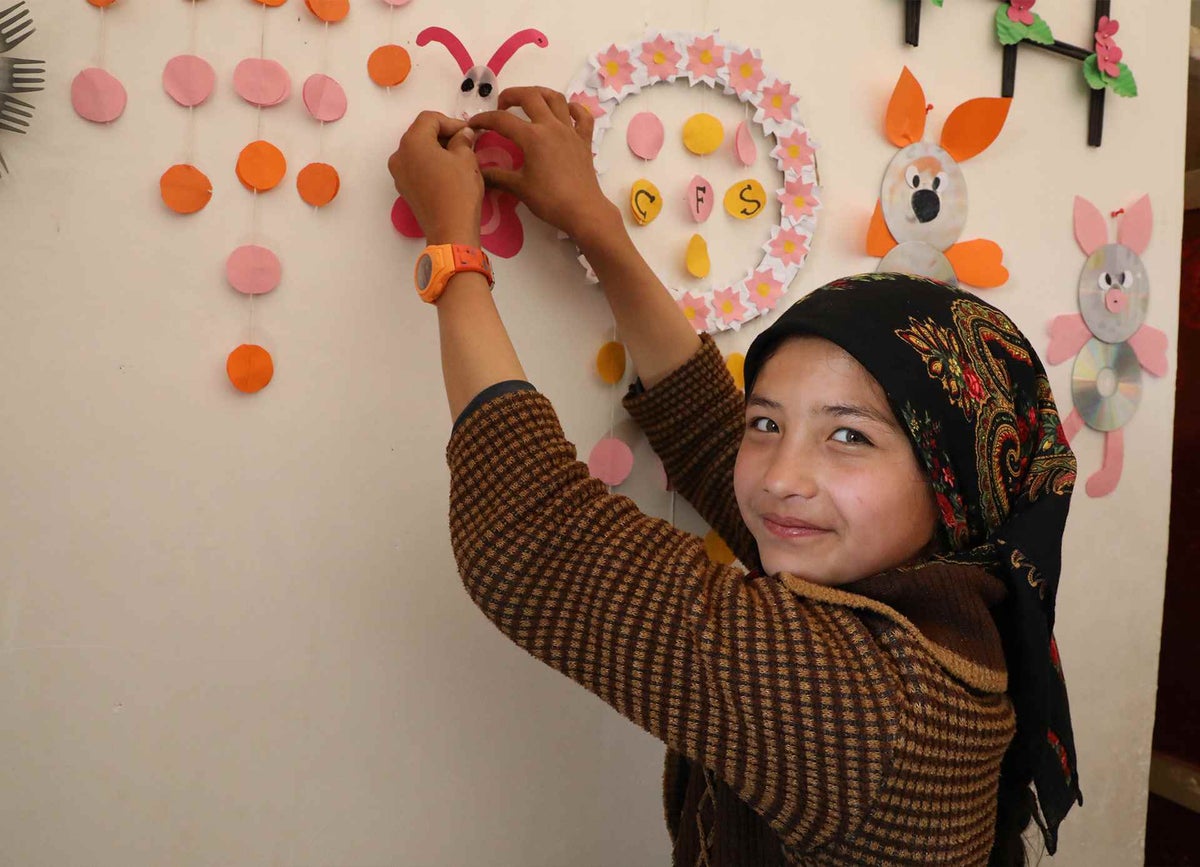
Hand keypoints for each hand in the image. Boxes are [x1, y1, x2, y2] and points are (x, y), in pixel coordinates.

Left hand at [388, 111, 482, 245]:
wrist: (450, 230)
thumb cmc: (459, 191)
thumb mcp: (466, 159)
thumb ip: (462, 140)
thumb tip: (463, 134)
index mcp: (412, 142)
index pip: (429, 119)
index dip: (451, 121)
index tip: (468, 131)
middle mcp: (399, 155)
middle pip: (420, 134)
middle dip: (442, 134)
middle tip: (465, 142)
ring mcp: (399, 174)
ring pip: (417, 151)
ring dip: (436, 149)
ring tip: (458, 157)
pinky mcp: (404, 189)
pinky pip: (416, 167)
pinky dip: (430, 164)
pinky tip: (447, 172)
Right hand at [469, 87, 618, 243]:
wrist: (583, 211)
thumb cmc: (550, 200)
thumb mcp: (519, 188)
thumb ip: (497, 176)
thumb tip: (478, 172)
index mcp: (533, 137)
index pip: (502, 120)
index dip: (484, 119)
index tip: (473, 124)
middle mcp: (552, 127)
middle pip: (530, 96)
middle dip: (511, 95)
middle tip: (501, 106)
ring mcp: (570, 131)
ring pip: (556, 98)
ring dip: (540, 93)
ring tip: (529, 100)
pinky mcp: (584, 140)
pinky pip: (582, 116)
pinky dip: (573, 109)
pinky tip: (564, 113)